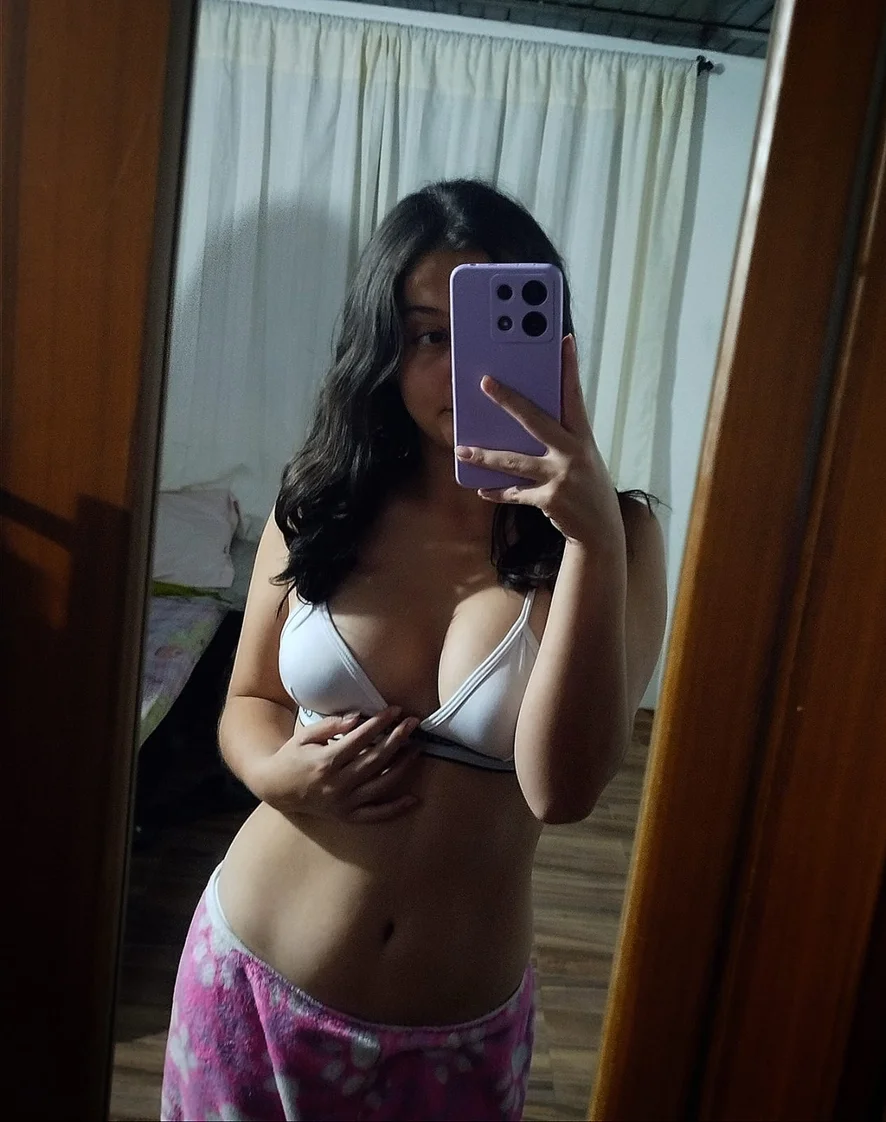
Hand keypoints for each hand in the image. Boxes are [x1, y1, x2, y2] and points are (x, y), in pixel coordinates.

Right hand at [252, 707, 422, 822]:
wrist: (275, 788)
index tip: (395, 710)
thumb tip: (358, 718)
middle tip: (413, 723)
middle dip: (397, 739)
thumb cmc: (291, 757)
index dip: (379, 723)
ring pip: (380, 785)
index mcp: (325, 762)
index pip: (360, 739)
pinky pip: (375, 815)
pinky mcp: (346, 816)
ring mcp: (343, 803)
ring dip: (402, 767)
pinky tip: (414, 799)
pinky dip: (396, 809)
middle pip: (375, 760)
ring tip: (417, 749)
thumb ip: (330, 726)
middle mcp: (337, 784)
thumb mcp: (305, 736)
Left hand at [454, 335, 621, 546]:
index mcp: (582, 437)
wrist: (600, 530)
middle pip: (535, 420)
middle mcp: (573, 453)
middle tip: (485, 383)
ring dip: (484, 457)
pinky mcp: (549, 500)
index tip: (565, 341)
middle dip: (508, 400)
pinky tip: (481, 489)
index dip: (570, 367)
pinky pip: (515, 493)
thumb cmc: (587, 487)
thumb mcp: (583, 457)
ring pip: (514, 461)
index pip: (575, 395)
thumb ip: (561, 439)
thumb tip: (525, 420)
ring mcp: (560, 477)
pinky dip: (497, 492)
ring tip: (461, 450)